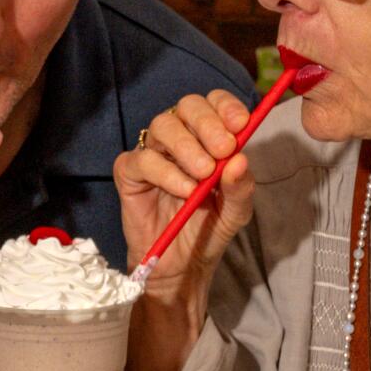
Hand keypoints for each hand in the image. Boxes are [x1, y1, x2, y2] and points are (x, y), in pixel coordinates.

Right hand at [113, 90, 254, 302]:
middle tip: (223, 149)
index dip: (226, 106)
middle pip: (188, 106)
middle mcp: (180, 138)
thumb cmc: (207, 231)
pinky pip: (143, 159)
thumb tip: (240, 159)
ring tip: (203, 175)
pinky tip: (184, 191)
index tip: (240, 124)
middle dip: (208, 123)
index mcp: (208, 137)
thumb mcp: (235, 212)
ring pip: (163, 125)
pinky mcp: (130, 172)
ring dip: (187, 146)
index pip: (214, 103)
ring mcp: (152, 153)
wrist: (180, 266)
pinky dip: (167, 173)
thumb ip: (241, 187)